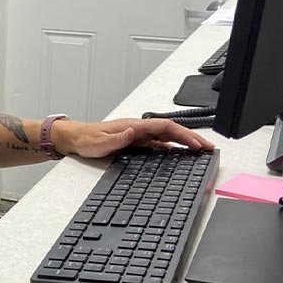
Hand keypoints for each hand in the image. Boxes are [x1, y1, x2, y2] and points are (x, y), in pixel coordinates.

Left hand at [52, 117, 212, 158]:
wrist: (75, 139)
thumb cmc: (86, 139)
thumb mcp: (100, 142)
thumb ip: (117, 138)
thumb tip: (133, 132)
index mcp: (134, 126)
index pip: (165, 127)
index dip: (183, 135)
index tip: (197, 144)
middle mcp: (138, 129)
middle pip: (171, 131)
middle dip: (191, 138)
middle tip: (208, 148)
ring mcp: (138, 136)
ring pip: (166, 137)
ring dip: (184, 143)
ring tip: (200, 151)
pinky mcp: (135, 143)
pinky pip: (158, 144)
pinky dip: (172, 148)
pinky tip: (179, 155)